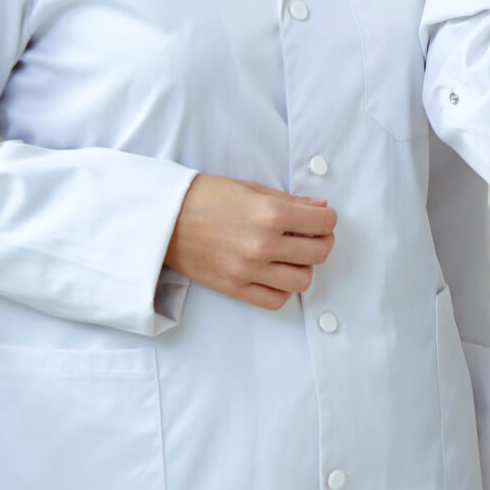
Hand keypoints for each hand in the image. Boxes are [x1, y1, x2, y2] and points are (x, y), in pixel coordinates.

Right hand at [164, 174, 335, 309]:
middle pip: (319, 253)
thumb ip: (291, 202)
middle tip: (310, 237)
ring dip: (303, 268)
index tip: (319, 219)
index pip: (324, 223)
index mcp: (269, 214)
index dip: (327, 219)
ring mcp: (248, 270)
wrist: (162, 218)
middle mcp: (262, 244)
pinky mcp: (233, 288)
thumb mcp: (251, 189)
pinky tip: (275, 274)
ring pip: (302, 281)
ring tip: (291, 257)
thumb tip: (321, 208)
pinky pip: (275, 300)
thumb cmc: (205, 197)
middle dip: (321, 242)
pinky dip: (282, 290)